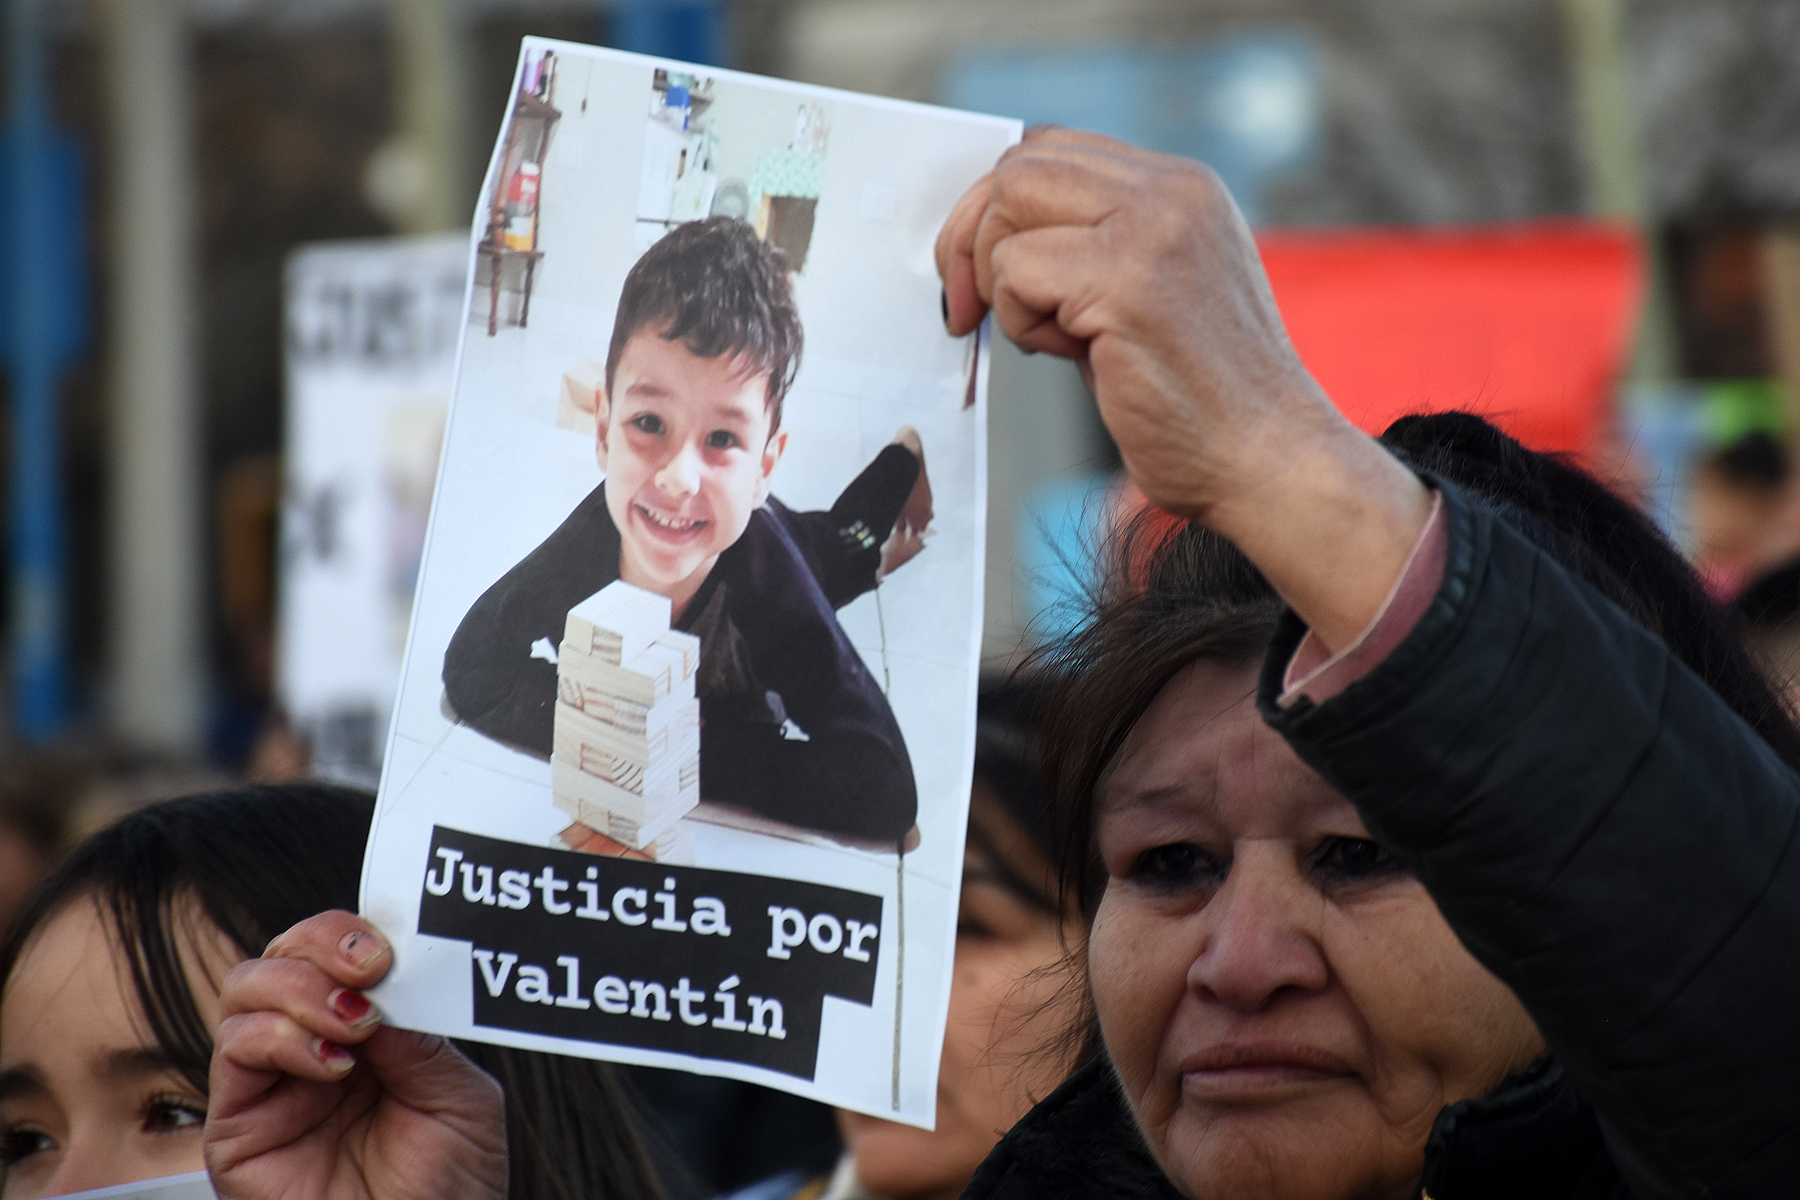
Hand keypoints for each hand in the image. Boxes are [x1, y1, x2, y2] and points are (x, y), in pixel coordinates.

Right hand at [206, 912, 507, 1199]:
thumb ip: (422, 1036)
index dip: (354, 934)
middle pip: (285, 954)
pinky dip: (280, 1036)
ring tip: (356, 1027)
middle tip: (368, 972)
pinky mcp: (238, 1127)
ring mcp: (274, 1085)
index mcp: (372, 1034)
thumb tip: (381, 984)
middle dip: (323, 944)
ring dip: (302, 989)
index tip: (388, 948)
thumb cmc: (450, 1191)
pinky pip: (234, 1049)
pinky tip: (333, 1065)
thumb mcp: (461, 1099)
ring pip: (248, 987)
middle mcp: (315, 1049)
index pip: (339, 953)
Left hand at [936, 127, 1429, 648]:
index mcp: (1181, 188)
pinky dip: (1022, 322)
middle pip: (1020, 164)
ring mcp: (1154, 228)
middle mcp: (1173, 192)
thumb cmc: (1200, 402)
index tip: (981, 278)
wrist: (1267, 462)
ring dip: (1002, 282)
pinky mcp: (1129, 281)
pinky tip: (1075, 356)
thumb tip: (989, 243)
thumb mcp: (1144, 297)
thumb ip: (1086, 250)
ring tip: (1054, 340)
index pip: (1053, 151)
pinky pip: (1016, 271)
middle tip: (967, 310)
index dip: (998, 210)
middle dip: (971, 238)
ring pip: (1010, 202)